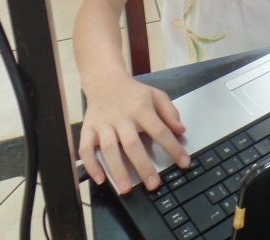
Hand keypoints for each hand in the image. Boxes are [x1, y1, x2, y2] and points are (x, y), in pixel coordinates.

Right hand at [79, 75, 189, 193]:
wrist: (105, 80)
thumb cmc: (133, 93)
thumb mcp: (156, 95)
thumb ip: (169, 112)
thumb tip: (181, 130)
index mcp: (141, 108)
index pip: (159, 130)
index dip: (172, 147)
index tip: (184, 163)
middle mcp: (121, 117)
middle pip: (132, 144)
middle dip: (143, 166)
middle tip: (153, 185)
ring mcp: (103, 124)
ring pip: (109, 149)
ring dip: (117, 170)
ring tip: (126, 189)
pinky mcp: (88, 128)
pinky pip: (85, 149)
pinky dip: (91, 165)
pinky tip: (100, 179)